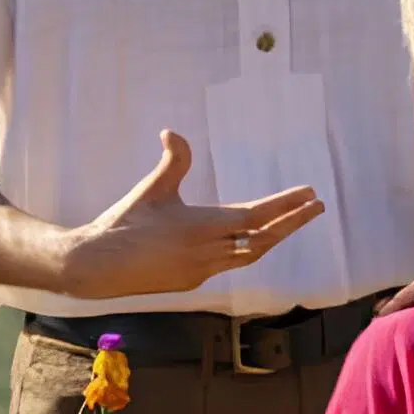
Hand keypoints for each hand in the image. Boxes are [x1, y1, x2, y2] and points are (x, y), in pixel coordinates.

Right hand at [60, 131, 323, 298]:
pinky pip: (229, 265)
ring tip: (291, 223)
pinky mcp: (192, 282)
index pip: (257, 216)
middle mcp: (209, 251)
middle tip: (317, 206)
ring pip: (250, 255)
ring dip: (273, 238)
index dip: (286, 206)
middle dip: (293, 221)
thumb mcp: (151, 189)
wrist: (97, 267)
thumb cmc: (123, 223)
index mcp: (203, 225)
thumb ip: (171, 160)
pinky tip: (251, 242)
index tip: (310, 194)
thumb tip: (171, 131)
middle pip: (263, 238)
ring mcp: (203, 270)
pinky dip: (246, 251)